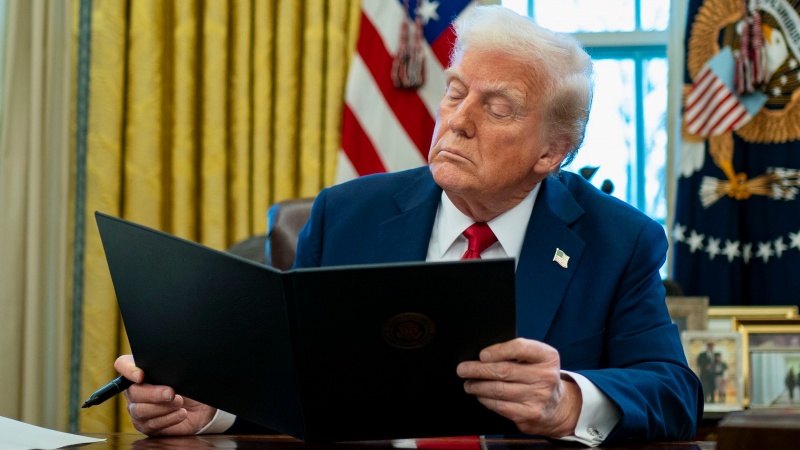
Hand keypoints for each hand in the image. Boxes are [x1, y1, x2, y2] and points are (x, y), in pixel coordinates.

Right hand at [114, 355, 216, 435]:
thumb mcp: (182, 372)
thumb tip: (168, 367)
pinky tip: (181, 413)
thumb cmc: (188, 385)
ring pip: (140, 410)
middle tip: (171, 393)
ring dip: (162, 407)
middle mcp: (134, 390)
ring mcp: (138, 409)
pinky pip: (151, 424)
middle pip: (133, 392)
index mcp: (139, 371)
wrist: (200, 406)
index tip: (140, 375)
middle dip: (153, 393)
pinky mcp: (147, 426)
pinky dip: (168, 418)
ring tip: (180, 402)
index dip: (128, 369)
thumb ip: (170, 368)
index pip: (122, 364)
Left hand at [456, 338, 581, 437]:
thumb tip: (483, 356)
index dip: (498, 351)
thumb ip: (517, 353)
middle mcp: (545, 376)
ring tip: (469, 384)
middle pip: (504, 371)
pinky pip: (500, 406)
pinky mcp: (529, 414)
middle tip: (463, 369)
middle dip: (478, 370)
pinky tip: (481, 396)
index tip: (482, 355)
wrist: (558, 407)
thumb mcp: (537, 359)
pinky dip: (486, 400)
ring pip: (499, 390)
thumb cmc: (539, 377)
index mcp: (547, 357)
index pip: (520, 348)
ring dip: (478, 386)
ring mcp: (538, 397)